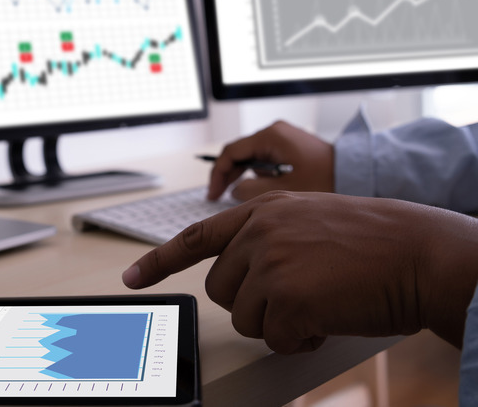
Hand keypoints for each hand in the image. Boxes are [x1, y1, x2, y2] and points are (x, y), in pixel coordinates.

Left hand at [122, 191, 477, 352]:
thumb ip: (266, 238)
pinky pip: (274, 338)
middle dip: (252, 304)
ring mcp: (270, 262)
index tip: (132, 277)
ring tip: (318, 304)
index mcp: (261, 212)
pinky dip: (299, 340)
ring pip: (243, 318)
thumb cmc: (372, 243)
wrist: (418, 253)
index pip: (195, 237)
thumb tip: (236, 274)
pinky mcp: (286, 296)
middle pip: (219, 291)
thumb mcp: (307, 221)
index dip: (159, 261)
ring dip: (278, 323)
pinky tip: (326, 321)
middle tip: (296, 298)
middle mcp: (258, 233)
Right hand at [208, 121, 333, 200]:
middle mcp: (274, 131)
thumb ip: (251, 190)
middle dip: (228, 174)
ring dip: (245, 175)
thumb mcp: (283, 190)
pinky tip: (261, 188)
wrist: (356, 174)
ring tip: (244, 195)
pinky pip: (264, 158)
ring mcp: (282, 137)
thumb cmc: (325, 180)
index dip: (218, 174)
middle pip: (239, 152)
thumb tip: (235, 190)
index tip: (213, 194)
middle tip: (219, 196)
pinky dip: (259, 173)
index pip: (231, 152)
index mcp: (270, 136)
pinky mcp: (289, 146)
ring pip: (251, 156)